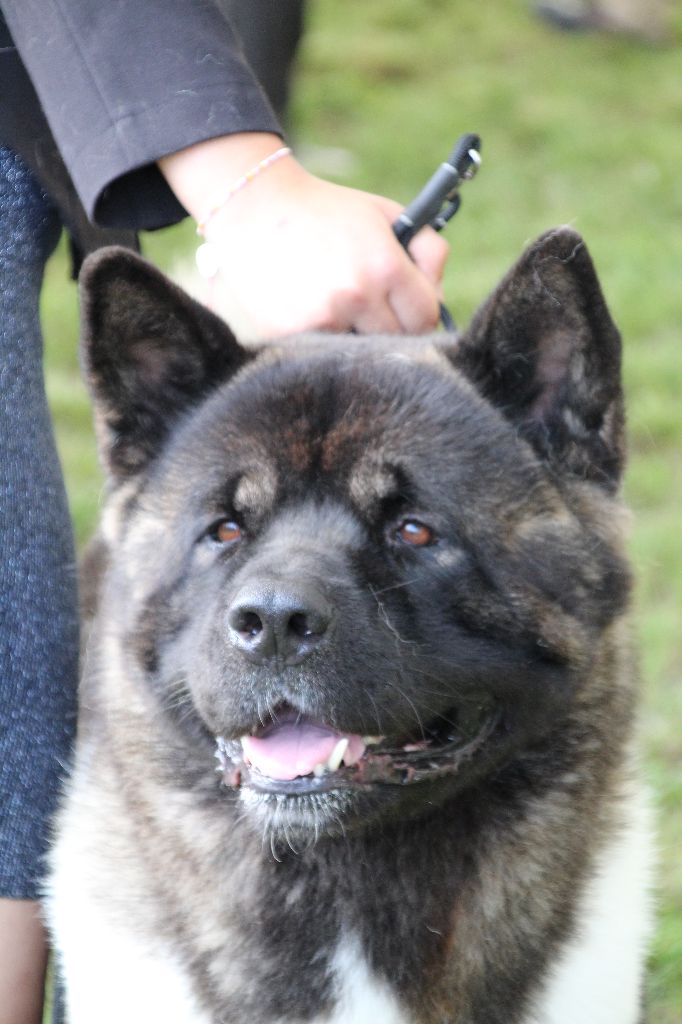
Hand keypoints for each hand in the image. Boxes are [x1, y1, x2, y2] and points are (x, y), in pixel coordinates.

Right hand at [159, 135, 448, 339]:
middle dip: (390, 328)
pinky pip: (321, 352)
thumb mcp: (385, 214)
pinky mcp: (288, 334)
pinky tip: (310, 309)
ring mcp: (321, 319)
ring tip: (339, 307)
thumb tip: (441, 295)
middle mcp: (355, 296)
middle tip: (373, 310)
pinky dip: (321, 340)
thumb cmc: (329, 211)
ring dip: (355, 336)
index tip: (408, 310)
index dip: (421, 315)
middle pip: (395, 341)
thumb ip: (427, 248)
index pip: (426, 318)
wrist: (256, 207)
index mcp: (386, 267)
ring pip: (358, 351)